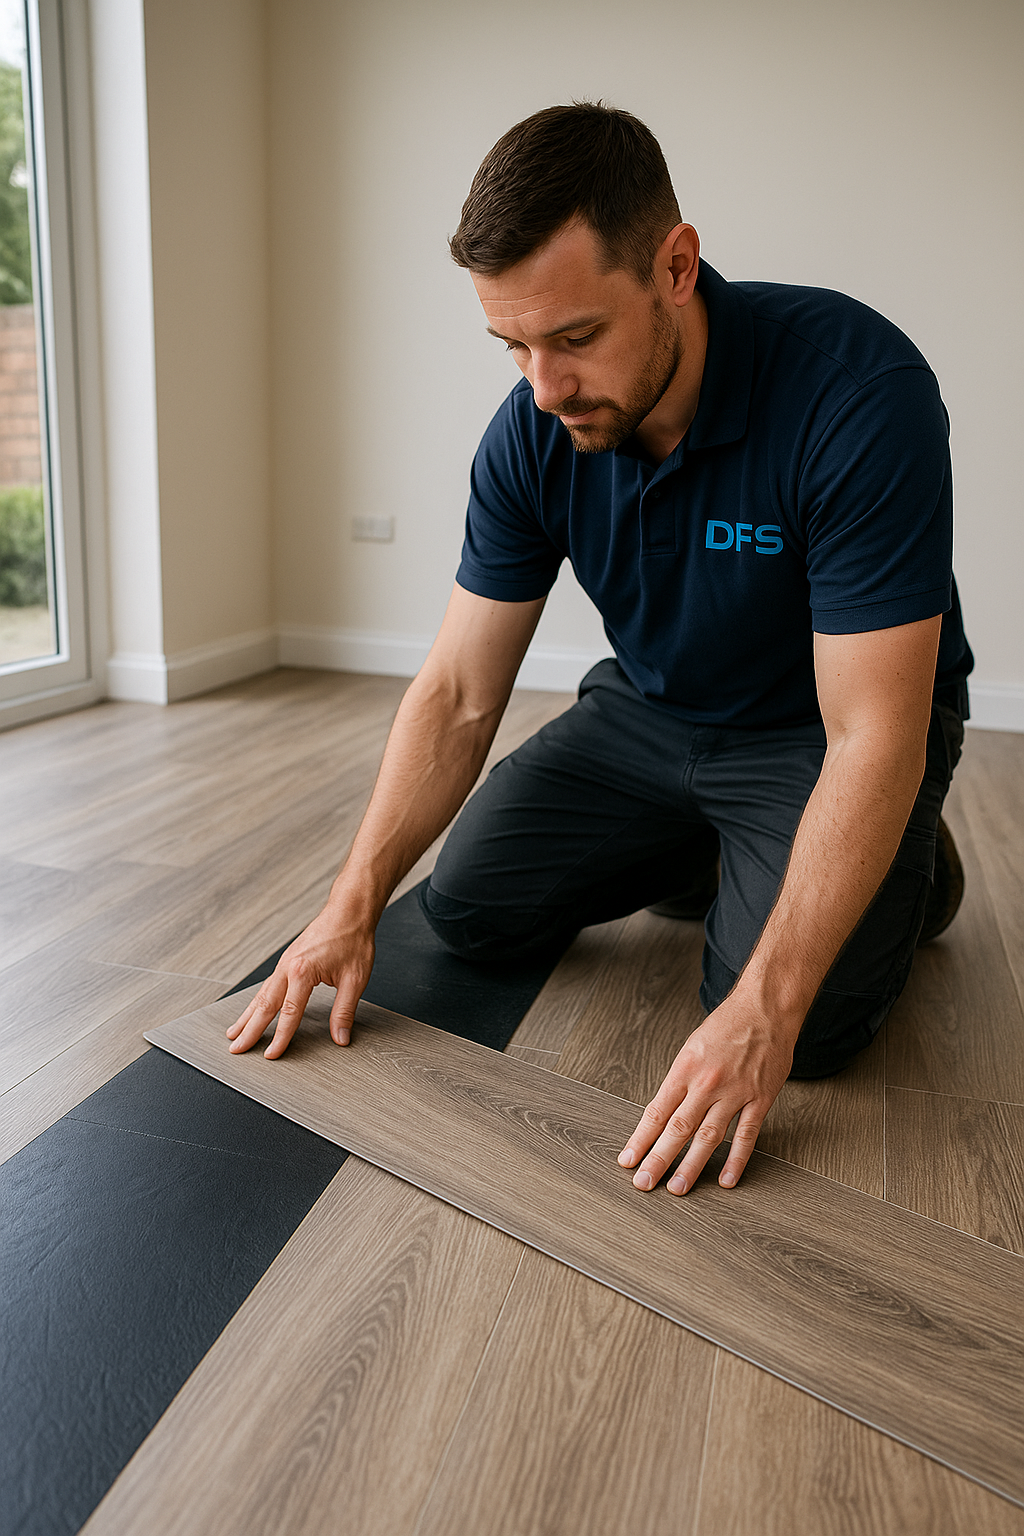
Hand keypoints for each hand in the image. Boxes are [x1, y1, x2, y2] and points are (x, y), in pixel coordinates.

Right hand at [225, 905, 375, 1058]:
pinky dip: (257, 1000)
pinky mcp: (288, 960)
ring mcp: (285, 963)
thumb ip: (344, 1011)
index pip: (288, 1013)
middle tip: (236, 1049)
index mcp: (302, 972)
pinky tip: (253, 1009)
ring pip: (261, 994)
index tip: (271, 1055)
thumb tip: (340, 1037)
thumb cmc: (353, 940)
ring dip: (246, 1015)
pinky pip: (267, 985)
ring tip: (234, 1033)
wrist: (349, 911)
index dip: (280, 1037)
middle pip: (264, 1005)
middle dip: (249, 1029)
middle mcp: (288, 967)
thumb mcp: (355, 979)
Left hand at [617, 992, 797, 1193]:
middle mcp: (706, 1083)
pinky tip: (725, 1179)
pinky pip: (746, 1135)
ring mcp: (735, 1092)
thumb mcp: (691, 1048)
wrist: (765, 1009)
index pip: (656, 1111)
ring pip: (708, 1137)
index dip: (640, 1139)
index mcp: (685, 1069)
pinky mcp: (760, 1099)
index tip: (628, 1160)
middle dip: (658, 1159)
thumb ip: (679, 1081)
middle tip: (644, 1182)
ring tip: (678, 1188)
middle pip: (677, 1129)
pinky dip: (736, 1160)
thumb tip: (664, 1113)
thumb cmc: (727, 1026)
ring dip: (691, 1165)